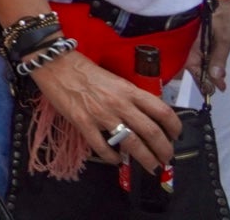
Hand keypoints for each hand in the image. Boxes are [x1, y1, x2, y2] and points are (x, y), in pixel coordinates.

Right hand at [30, 51, 181, 173]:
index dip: (175, 127)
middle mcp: (119, 104)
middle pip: (152, 132)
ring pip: (132, 143)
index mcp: (128, 90)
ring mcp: (101, 115)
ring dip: (146, 159)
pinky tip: (116, 160)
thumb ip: (129, 96)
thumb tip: (142, 115)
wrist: (54, 63)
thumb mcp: (114, 79)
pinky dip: (112, 157)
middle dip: (164, 150)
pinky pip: (102, 146)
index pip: (162, 111)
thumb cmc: (83, 68)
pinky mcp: (83, 123)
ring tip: (151, 166)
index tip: (176, 135)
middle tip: (166, 158)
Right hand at [186, 0, 229, 93]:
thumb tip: (216, 77)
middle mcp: (190, 44)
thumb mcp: (224, 39)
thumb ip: (219, 58)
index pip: (193, 68)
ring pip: (196, 60)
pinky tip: (214, 67)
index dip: (203, 81)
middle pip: (193, 66)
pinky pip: (200, 53)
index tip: (214, 90)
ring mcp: (194, 41)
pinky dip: (207, 62)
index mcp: (192, 45)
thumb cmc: (223, 17)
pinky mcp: (200, 38)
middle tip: (216, 89)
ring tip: (218, 82)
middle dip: (203, 79)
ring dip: (206, 72)